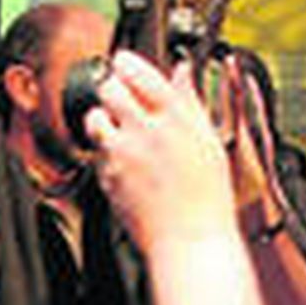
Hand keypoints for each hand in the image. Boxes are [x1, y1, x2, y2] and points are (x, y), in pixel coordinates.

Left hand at [85, 51, 238, 255]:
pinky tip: (128, 164)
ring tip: (123, 132)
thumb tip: (181, 70)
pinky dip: (107, 152)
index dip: (127, 64)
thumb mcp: (209, 141)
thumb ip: (190, 102)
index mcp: (175, 118)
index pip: (137, 71)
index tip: (125, 64)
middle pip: (109, 88)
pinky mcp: (107, 177)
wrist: (190, 241)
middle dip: (113, 88)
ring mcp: (122, 155)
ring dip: (104, 119)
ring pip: (96, 118)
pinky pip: (98, 152)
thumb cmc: (206, 197)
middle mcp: (145, 132)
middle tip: (125, 99)